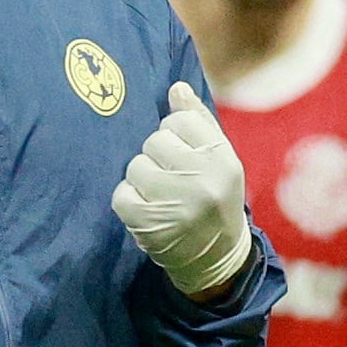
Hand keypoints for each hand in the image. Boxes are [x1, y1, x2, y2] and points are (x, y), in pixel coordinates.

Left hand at [113, 84, 254, 298]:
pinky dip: (129, 200)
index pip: (180, 120)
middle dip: (159, 157)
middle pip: (155, 141)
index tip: (185, 154)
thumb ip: (199, 122)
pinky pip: (122, 193)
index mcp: (224, 160)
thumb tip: (176, 87)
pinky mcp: (149, 224)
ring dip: (143, 179)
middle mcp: (203, 180)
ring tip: (161, 195)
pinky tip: (148, 210)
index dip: (176, 134)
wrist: (217, 259)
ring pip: (136, 166)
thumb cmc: (216, 199)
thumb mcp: (220, 160)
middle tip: (174, 179)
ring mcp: (175, 204)